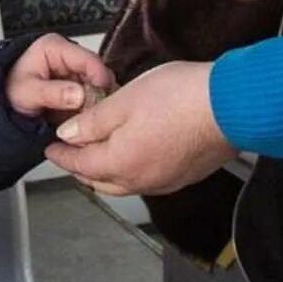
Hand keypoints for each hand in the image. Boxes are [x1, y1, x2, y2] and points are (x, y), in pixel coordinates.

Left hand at [6, 33, 116, 123]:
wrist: (0, 105)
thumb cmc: (8, 91)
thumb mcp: (27, 92)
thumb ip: (53, 93)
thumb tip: (79, 95)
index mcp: (55, 47)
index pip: (87, 58)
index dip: (99, 76)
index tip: (104, 93)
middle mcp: (68, 58)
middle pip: (96, 74)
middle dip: (96, 95)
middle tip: (94, 113)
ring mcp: (74, 74)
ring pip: (96, 89)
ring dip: (93, 105)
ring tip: (85, 120)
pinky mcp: (77, 90)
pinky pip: (91, 100)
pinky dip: (88, 111)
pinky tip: (82, 122)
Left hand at [45, 62, 236, 195]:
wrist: (232, 106)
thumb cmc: (179, 98)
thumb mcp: (124, 101)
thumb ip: (92, 121)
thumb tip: (69, 134)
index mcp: (120, 163)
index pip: (80, 165)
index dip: (62, 155)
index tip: (51, 148)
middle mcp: (141, 180)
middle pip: (100, 181)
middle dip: (82, 167)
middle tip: (71, 152)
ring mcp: (166, 181)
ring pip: (125, 183)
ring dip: (108, 171)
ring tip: (100, 152)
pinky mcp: (186, 176)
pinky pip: (149, 179)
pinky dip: (132, 170)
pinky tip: (135, 154)